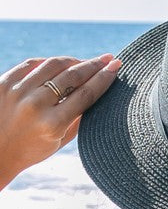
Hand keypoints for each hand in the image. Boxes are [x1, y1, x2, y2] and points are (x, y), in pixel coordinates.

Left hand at [0, 54, 121, 187]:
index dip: (104, 78)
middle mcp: (35, 106)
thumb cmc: (32, 149)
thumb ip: (80, 118)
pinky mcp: (3, 83)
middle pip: (72, 76)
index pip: (86, 94)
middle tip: (107, 58)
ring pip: (53, 64)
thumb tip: (99, 90)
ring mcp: (17, 92)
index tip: (116, 66)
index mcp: (52, 125)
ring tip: (84, 62)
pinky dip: (48, 62)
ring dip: (73, 60)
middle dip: (94, 64)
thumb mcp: (60, 141)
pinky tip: (60, 64)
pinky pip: (31, 64)